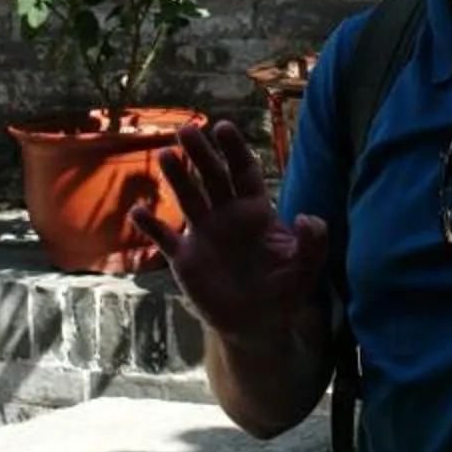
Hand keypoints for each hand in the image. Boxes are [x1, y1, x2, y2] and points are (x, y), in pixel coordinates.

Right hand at [136, 121, 329, 343]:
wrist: (259, 324)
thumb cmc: (284, 290)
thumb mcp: (306, 267)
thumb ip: (314, 242)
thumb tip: (308, 217)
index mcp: (255, 210)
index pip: (243, 171)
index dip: (234, 148)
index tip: (223, 127)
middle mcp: (226, 215)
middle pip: (212, 176)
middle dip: (201, 153)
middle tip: (188, 129)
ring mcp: (203, 234)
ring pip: (188, 198)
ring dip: (177, 177)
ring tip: (166, 155)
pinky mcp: (185, 258)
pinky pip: (164, 238)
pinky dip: (151, 225)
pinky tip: (138, 211)